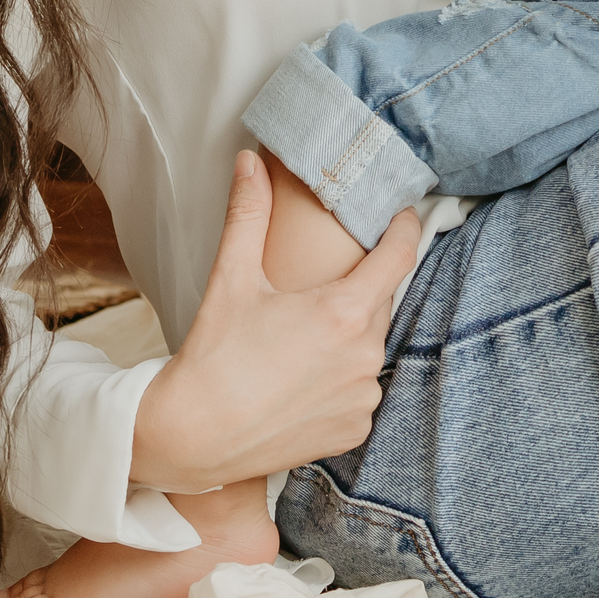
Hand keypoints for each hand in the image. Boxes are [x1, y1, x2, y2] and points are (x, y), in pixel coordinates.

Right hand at [128, 151, 418, 492]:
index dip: (404, 228)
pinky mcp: (352, 431)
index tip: (400, 213)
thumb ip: (249, 213)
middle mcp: (364, 357)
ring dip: (349, 333)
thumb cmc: (214, 356)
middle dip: (360, 284)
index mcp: (344, 313)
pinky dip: (341, 376)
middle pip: (380, 301)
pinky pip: (359, 388)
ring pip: (369, 346)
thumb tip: (250, 160)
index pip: (399, 256)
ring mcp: (362, 398)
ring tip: (305, 333)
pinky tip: (305, 374)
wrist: (194, 437)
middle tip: (326, 278)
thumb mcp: (232, 277)